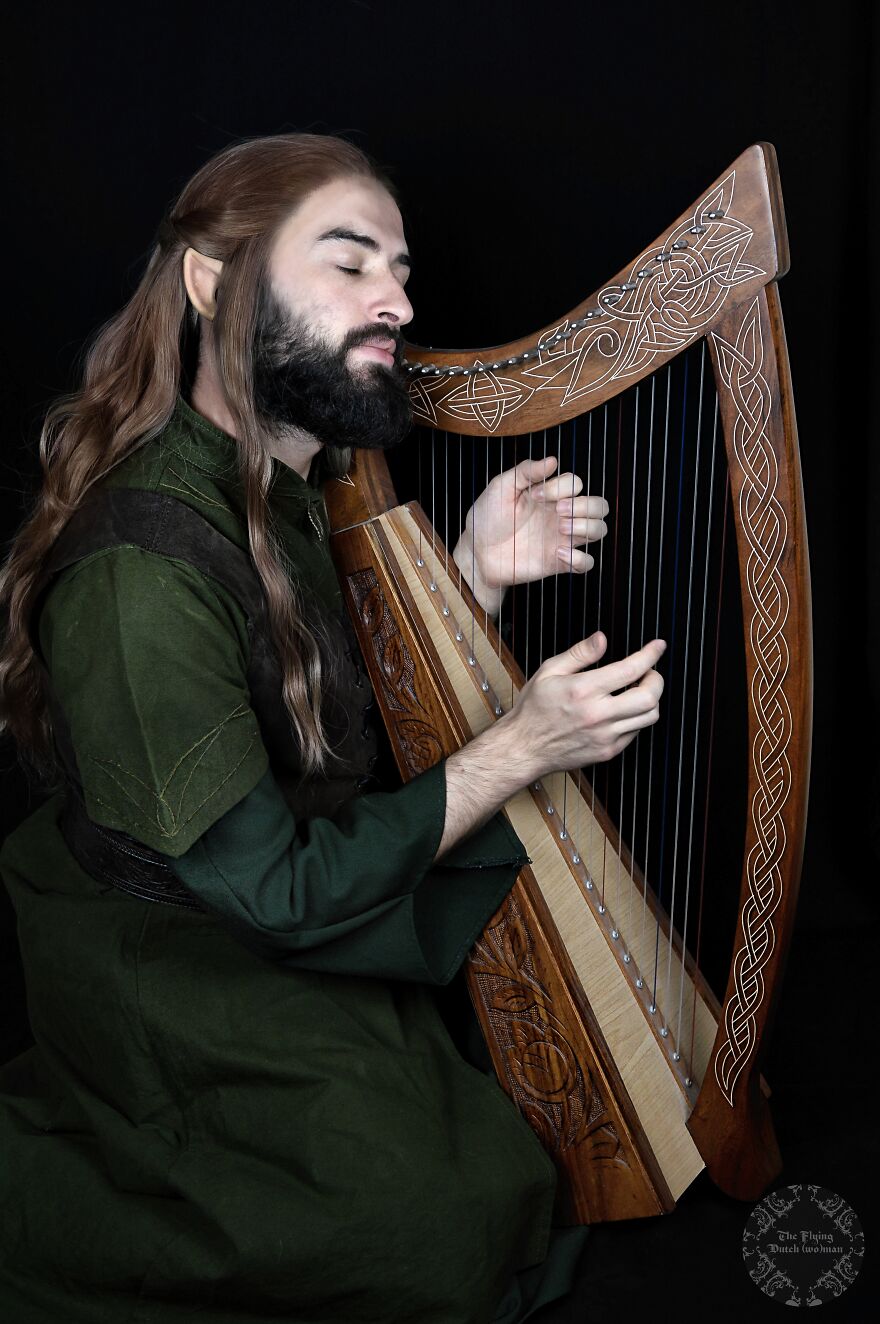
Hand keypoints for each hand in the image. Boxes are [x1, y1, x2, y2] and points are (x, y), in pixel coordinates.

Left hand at [451, 455, 608, 614]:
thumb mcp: (501, 487)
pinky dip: (580, 558)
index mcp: (550, 495)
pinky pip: (587, 563)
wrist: (476, 551)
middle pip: (599, 505)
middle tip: (558, 512)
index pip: (576, 483)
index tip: (534, 496)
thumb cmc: (487, 517)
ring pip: (599, 530)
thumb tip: (553, 460)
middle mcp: (561, 515)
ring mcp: (562, 539)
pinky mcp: (559, 562)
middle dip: (585, 505)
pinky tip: (556, 553)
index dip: (561, 487)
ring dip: (587, 527)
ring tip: (560, 529)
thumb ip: (526, 471)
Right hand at [503, 632, 665, 781]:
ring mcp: (605, 736)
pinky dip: (637, 718)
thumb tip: (601, 639)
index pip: (630, 670)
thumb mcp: (549, 671)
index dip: (650, 655)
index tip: (657, 646)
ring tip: (638, 690)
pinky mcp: (607, 752)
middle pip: (649, 697)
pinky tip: (623, 710)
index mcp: (583, 690)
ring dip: (651, 700)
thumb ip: (579, 654)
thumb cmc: (534, 709)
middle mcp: (597, 715)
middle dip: (656, 679)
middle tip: (649, 672)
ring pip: (649, 717)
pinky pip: (635, 732)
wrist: (524, 748)